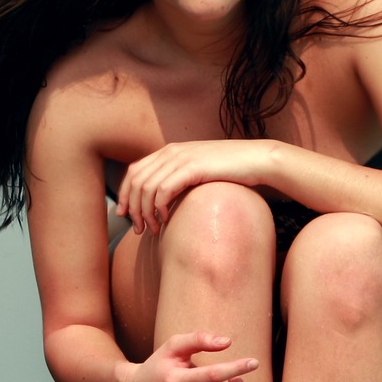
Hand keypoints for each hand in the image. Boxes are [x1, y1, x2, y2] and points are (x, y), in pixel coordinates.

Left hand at [114, 140, 280, 236]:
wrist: (257, 160)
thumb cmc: (231, 171)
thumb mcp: (199, 172)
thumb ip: (180, 179)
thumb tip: (163, 200)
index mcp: (169, 151)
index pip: (134, 171)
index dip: (124, 194)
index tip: (124, 215)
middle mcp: (171, 152)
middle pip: (136, 181)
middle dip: (132, 208)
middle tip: (138, 229)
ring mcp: (180, 158)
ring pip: (146, 188)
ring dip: (145, 212)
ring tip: (153, 230)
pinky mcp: (192, 167)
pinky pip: (163, 190)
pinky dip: (159, 208)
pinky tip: (165, 221)